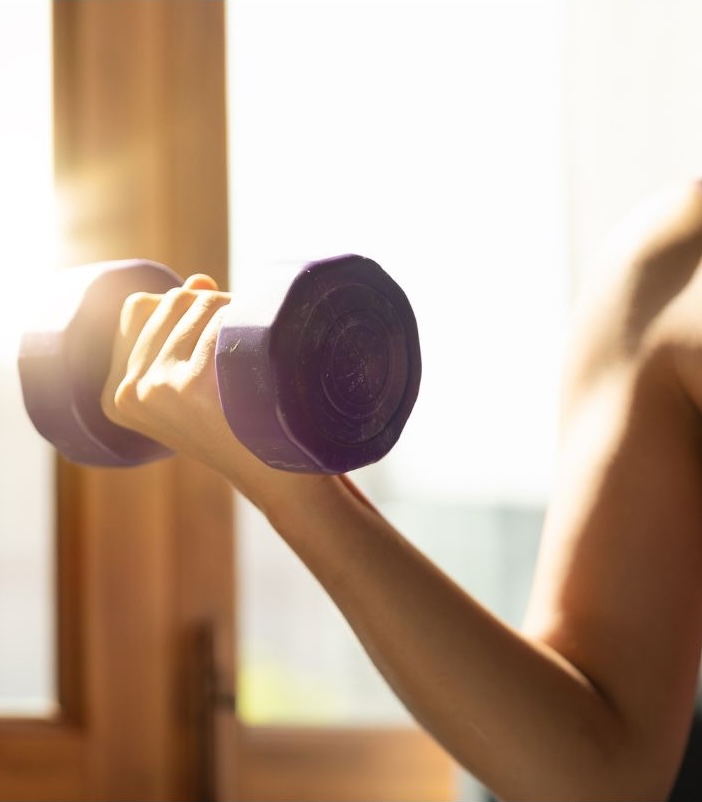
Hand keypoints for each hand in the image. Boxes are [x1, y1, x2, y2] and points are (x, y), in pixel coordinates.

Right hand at [101, 274, 260, 485]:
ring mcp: (157, 388)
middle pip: (172, 300)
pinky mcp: (189, 386)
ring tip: (256, 351)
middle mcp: (129, 392)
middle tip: (244, 341)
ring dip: (236, 311)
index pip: (139, 307)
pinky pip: (222, 320)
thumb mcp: (197, 383)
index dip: (184, 307)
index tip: (214, 338)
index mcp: (119, 395)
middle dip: (213, 306)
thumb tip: (198, 280)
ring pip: (199, 302)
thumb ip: (185, 329)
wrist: (276, 474)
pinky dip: (249, 325)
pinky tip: (264, 356)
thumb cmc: (241, 424)